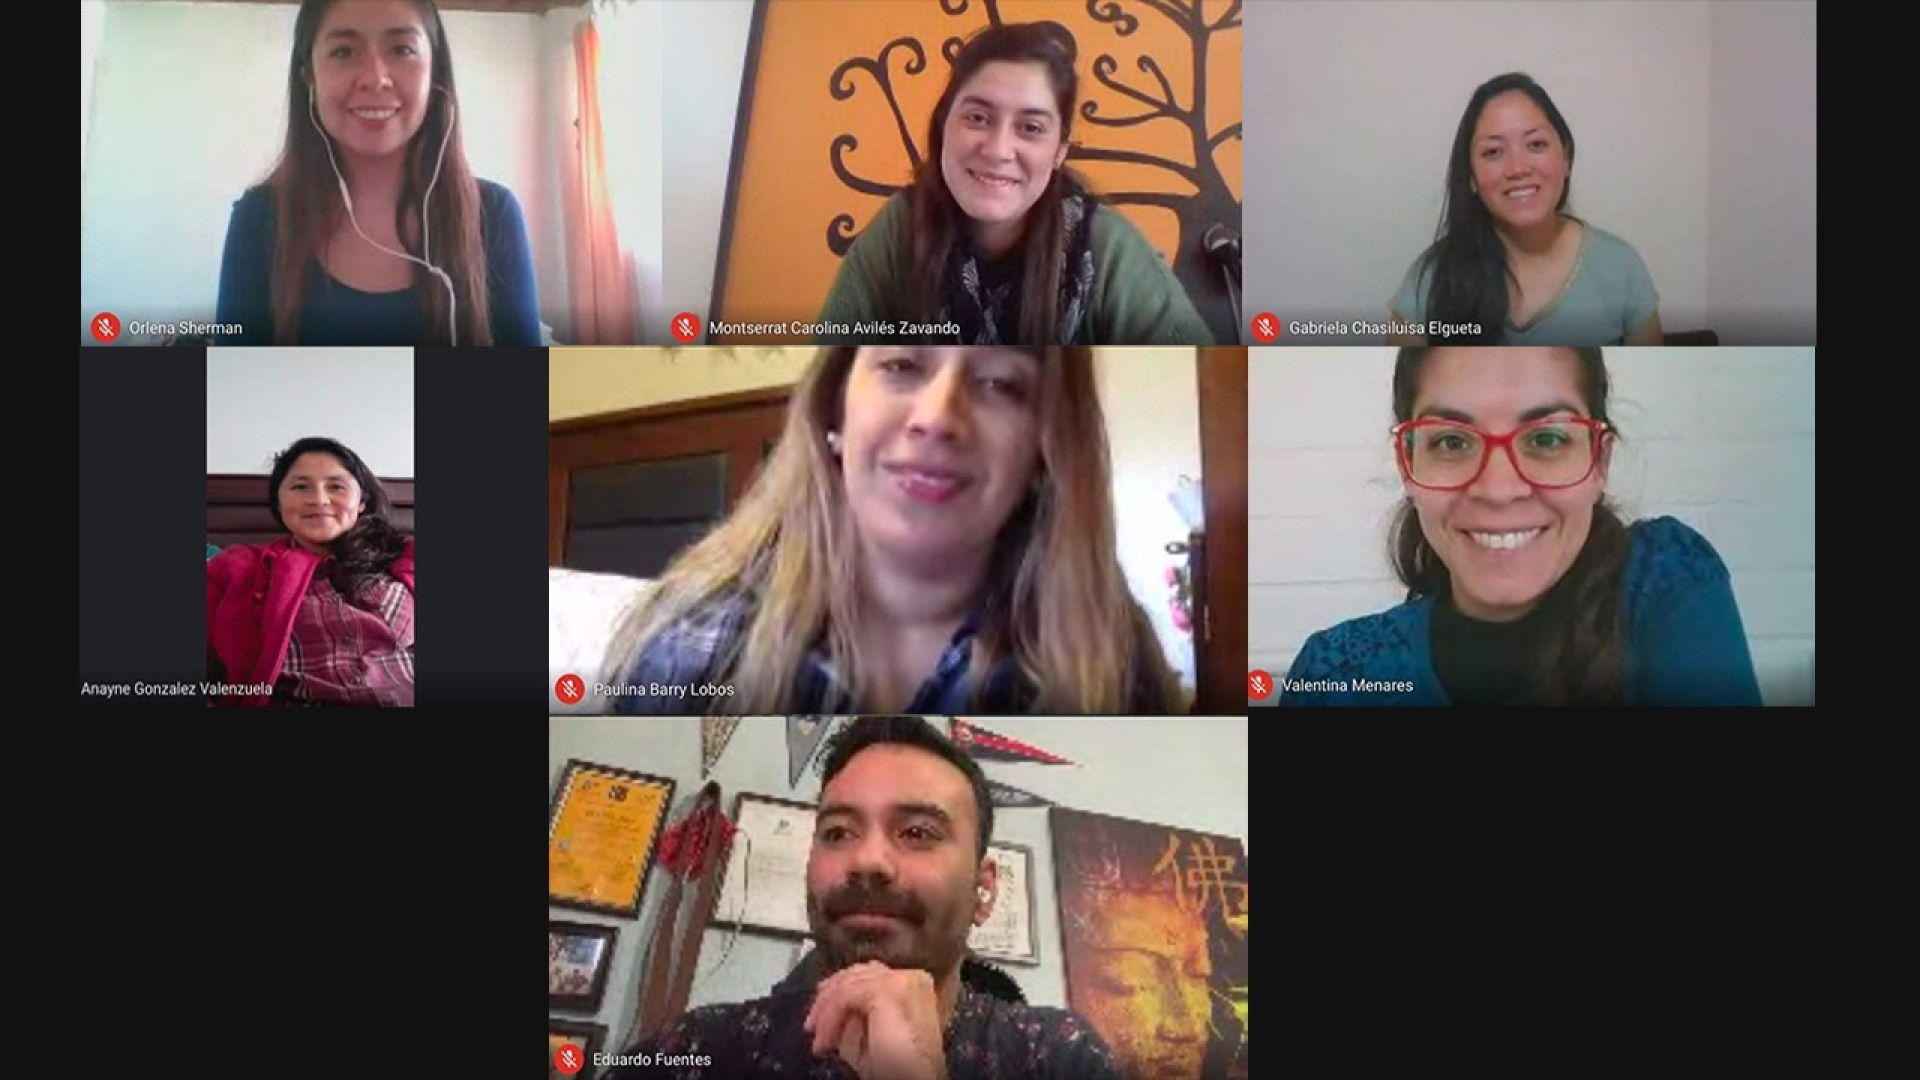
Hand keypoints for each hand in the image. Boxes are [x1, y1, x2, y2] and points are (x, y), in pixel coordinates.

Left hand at [803, 961, 947, 1079]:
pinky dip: (830, 1017)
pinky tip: (825, 1040)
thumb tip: (835, 1008)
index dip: (841, 988)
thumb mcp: (873, 1036)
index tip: (820, 1010)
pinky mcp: (888, 991)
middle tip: (812, 1025)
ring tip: (819, 1041)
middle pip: (859, 973)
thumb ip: (857, 1015)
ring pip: (849, 983)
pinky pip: (846, 995)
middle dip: (830, 998)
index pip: (871, 974)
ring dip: (827, 1012)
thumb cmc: (898, 1068)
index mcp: (914, 984)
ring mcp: (901, 980)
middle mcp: (912, 976)